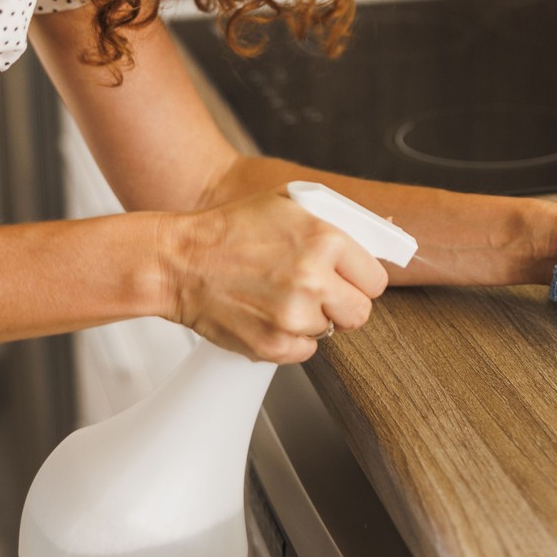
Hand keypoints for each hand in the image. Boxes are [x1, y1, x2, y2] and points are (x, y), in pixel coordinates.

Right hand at [159, 186, 390, 363]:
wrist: (180, 261)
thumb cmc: (230, 230)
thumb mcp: (289, 204)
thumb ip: (332, 223)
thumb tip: (373, 239)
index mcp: (325, 240)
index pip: (377, 280)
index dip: (361, 279)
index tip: (349, 279)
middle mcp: (313, 280)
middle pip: (361, 312)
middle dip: (343, 303)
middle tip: (319, 292)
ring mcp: (293, 316)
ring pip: (329, 332)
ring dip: (312, 319)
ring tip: (281, 297)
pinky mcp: (272, 345)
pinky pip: (304, 352)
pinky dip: (290, 339)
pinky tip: (269, 314)